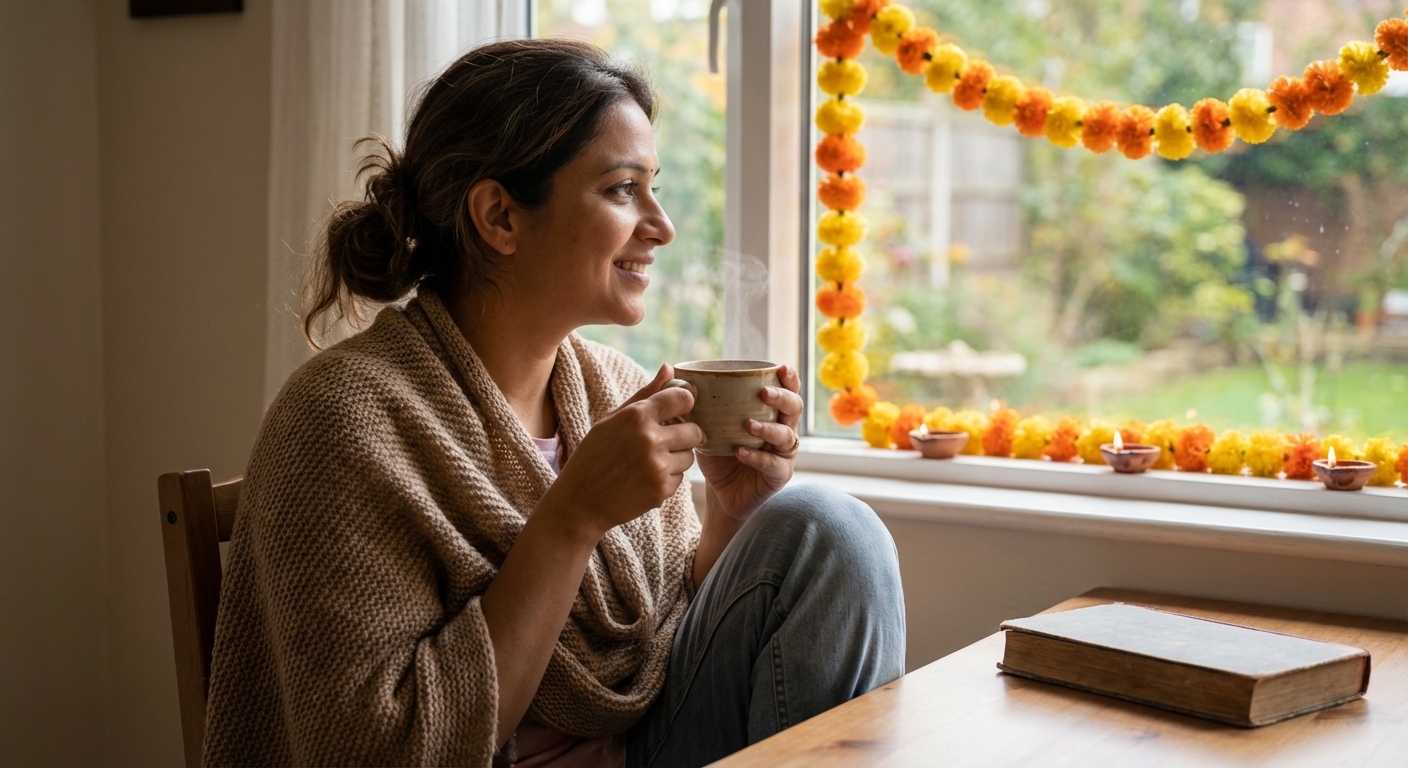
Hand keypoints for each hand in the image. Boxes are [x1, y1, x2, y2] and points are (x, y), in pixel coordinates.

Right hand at [547, 365, 704, 538]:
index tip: (678, 411)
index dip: (685, 404)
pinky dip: (666, 479)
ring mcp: (657, 466)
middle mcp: (650, 439)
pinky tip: (643, 480)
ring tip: (648, 463)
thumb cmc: (594, 455)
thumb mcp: (612, 420)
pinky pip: (680, 479)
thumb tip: (670, 367)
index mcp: (636, 416)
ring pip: (689, 456)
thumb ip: (645, 393)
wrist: (580, 501)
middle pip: (694, 430)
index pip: (683, 398)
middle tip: (665, 441)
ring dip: (676, 459)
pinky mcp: (661, 490)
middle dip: (685, 435)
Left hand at [697, 364, 802, 523]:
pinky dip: (757, 457)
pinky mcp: (779, 476)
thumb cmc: (717, 454)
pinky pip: (773, 464)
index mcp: (771, 413)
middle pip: (795, 408)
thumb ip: (693, 400)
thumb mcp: (705, 424)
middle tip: (764, 394)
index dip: (789, 378)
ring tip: (748, 425)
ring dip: (769, 428)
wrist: (720, 493)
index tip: (781, 367)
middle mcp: (783, 430)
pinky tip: (740, 451)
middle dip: (782, 398)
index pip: (788, 390)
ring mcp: (783, 454)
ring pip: (787, 436)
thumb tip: (669, 370)